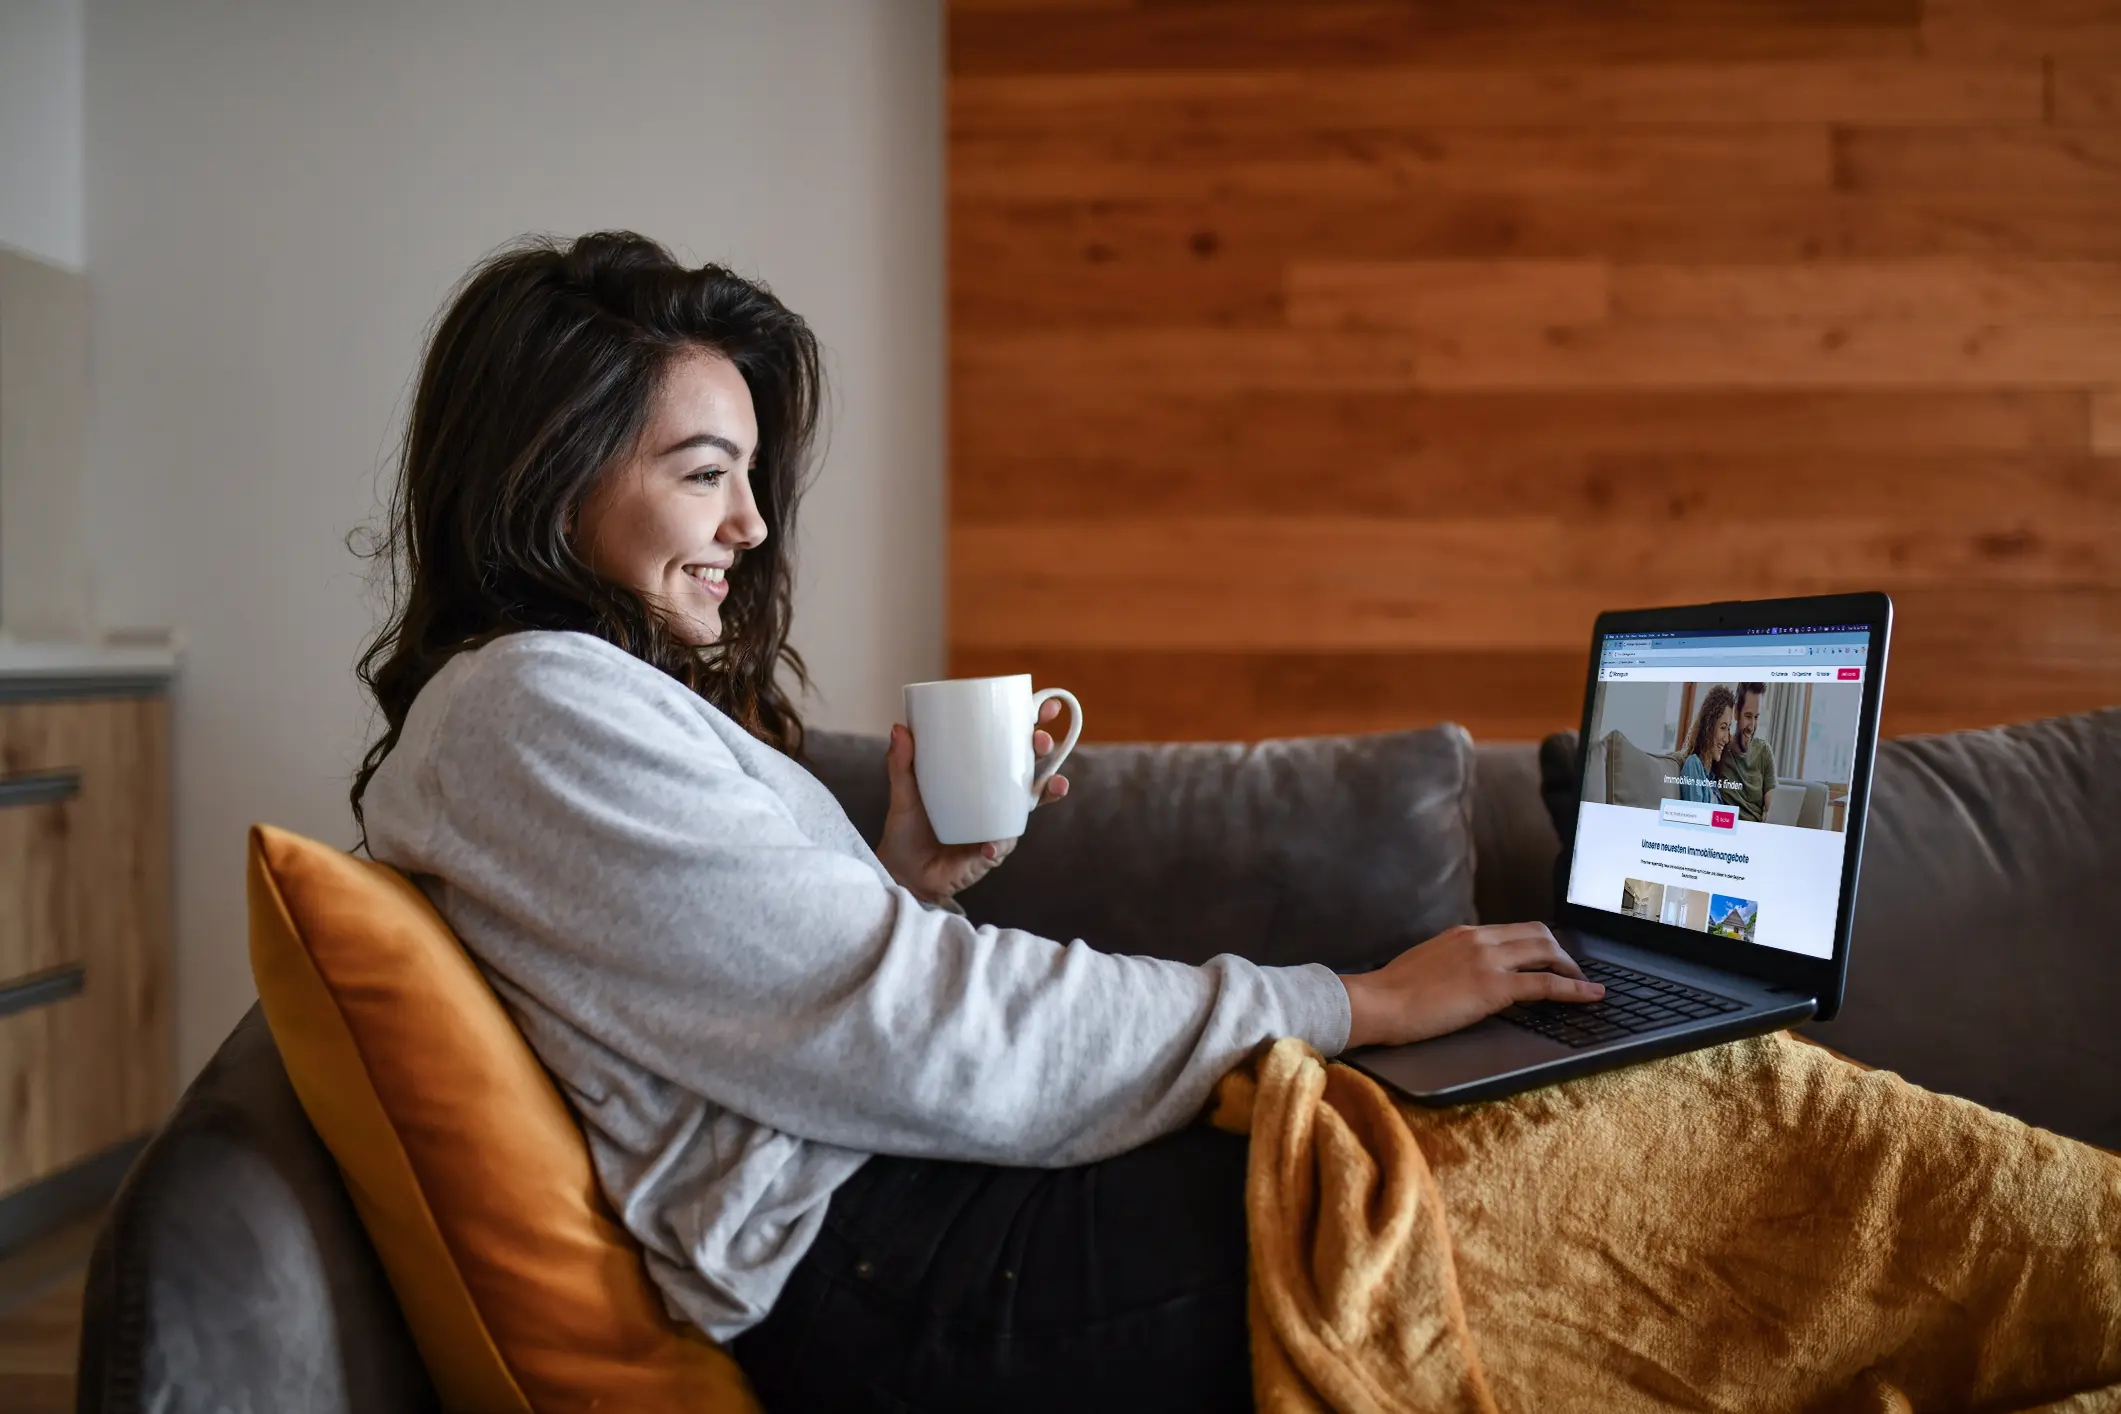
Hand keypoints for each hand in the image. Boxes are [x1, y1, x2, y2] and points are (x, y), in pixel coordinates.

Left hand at [875, 698, 1070, 905]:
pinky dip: (997, 843)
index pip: (1012, 747)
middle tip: (1041, 740)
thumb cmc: (908, 829)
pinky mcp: (991, 853)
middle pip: (1032, 769)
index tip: (1046, 707)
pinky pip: (1000, 845)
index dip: (1033, 727)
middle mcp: (997, 799)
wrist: (903, 873)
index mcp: (981, 778)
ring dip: (1047, 792)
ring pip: (1031, 805)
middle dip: (1046, 752)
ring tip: (1053, 785)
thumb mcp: (903, 792)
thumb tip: (899, 728)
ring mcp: (998, 825)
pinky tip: (988, 843)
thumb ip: (901, 763)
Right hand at [1340, 923, 1603, 1049]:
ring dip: (1570, 967)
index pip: (1513, 929)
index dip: (1539, 943)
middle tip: (1571, 972)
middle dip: (1561, 951)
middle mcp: (1479, 938)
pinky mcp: (1494, 986)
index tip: (1549, 956)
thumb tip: (1467, 977)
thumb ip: (1452, 963)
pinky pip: (1546, 983)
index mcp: (1463, 934)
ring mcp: (1488, 960)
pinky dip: (1575, 988)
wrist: (1379, 1003)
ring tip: (1583, 984)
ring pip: (1547, 951)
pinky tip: (1591, 995)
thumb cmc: (1392, 993)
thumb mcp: (1427, 965)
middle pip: (1538, 933)